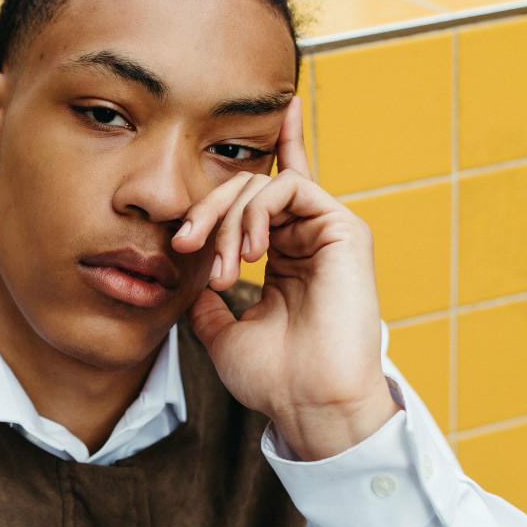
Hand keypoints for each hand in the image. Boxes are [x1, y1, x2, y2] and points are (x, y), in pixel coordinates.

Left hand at [172, 97, 397, 459]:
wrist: (308, 402)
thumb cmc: (274, 379)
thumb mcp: (223, 335)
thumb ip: (208, 304)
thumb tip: (190, 284)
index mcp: (288, 259)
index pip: (271, 196)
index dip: (267, 152)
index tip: (246, 123)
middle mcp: (310, 240)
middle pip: (253, 187)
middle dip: (209, 208)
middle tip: (183, 244)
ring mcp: (328, 232)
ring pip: (266, 185)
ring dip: (229, 218)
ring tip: (222, 268)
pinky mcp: (344, 229)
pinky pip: (292, 187)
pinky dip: (257, 211)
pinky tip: (248, 252)